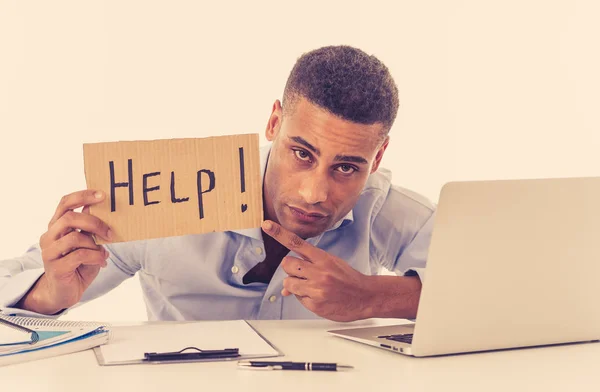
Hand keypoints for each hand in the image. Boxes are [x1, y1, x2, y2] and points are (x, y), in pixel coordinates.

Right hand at [18, 190, 112, 313]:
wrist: (65, 292)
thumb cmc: (79, 264)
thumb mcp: (88, 243)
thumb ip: (90, 228)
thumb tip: (100, 209)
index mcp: (57, 226)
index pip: (65, 203)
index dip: (82, 196)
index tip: (102, 194)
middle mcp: (49, 236)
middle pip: (69, 218)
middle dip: (94, 222)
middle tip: (110, 232)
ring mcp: (49, 252)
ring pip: (74, 237)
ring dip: (95, 244)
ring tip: (104, 252)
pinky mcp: (55, 267)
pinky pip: (79, 256)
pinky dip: (95, 257)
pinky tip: (101, 261)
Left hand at [261, 220, 375, 321]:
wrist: (366, 296)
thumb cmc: (347, 279)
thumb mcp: (331, 265)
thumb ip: (309, 267)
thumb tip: (286, 287)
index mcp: (323, 258)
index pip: (296, 242)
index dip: (279, 233)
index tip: (266, 224)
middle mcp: (318, 272)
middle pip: (287, 264)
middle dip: (291, 269)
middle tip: (304, 273)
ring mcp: (316, 289)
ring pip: (288, 282)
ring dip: (295, 285)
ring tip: (312, 286)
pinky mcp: (315, 304)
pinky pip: (298, 298)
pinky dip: (305, 298)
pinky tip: (319, 297)